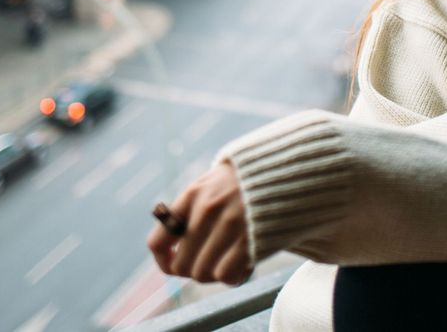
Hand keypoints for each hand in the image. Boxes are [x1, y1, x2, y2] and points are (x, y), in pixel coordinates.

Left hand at [146, 161, 252, 284]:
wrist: (288, 168)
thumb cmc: (247, 181)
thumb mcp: (213, 183)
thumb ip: (191, 210)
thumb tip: (172, 248)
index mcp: (193, 194)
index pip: (158, 241)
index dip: (163, 260)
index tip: (174, 261)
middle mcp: (207, 209)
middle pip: (181, 265)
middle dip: (193, 270)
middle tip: (209, 262)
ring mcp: (229, 225)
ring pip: (202, 273)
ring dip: (213, 274)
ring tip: (226, 261)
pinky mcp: (250, 239)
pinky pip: (226, 275)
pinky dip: (231, 277)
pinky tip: (241, 265)